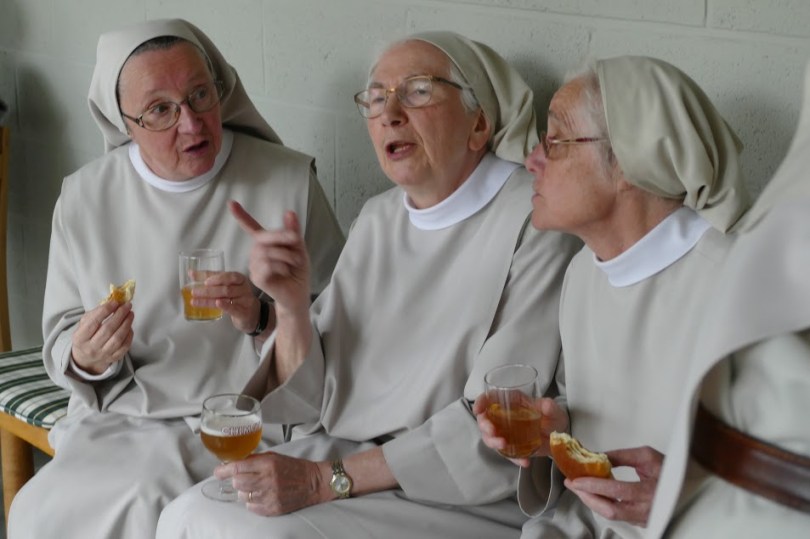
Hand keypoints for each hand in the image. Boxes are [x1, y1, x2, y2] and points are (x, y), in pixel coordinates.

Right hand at [71, 300, 133, 374]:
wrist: (86, 358)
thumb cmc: (86, 336)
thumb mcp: (83, 324)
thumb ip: (95, 313)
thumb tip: (111, 303)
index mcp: (79, 338)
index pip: (93, 323)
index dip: (105, 311)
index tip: (115, 302)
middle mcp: (91, 348)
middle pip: (108, 330)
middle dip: (119, 315)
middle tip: (127, 306)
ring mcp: (103, 354)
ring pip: (118, 338)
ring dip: (127, 324)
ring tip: (130, 313)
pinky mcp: (114, 358)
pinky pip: (125, 346)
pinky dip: (129, 334)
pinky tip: (130, 326)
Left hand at [188, 270, 258, 333]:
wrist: (252, 315)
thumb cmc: (237, 297)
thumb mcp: (226, 286)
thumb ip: (211, 278)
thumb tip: (191, 273)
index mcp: (239, 279)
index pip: (228, 276)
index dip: (216, 278)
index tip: (204, 281)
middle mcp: (244, 288)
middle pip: (226, 288)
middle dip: (208, 290)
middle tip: (194, 292)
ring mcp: (245, 300)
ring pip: (226, 298)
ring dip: (209, 299)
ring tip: (195, 301)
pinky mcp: (244, 312)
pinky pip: (234, 308)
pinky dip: (225, 306)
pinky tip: (217, 304)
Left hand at [216, 452, 326, 515]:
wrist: (313, 483)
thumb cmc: (294, 468)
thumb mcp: (275, 457)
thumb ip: (255, 460)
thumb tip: (234, 463)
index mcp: (268, 463)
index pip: (238, 467)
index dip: (224, 470)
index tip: (218, 472)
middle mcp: (268, 479)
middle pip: (237, 482)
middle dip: (236, 480)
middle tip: (242, 478)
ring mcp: (270, 495)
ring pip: (243, 495)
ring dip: (246, 491)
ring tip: (257, 487)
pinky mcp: (273, 508)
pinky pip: (252, 507)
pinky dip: (253, 502)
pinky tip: (263, 495)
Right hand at [229, 201, 310, 317]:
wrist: (299, 294)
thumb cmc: (298, 272)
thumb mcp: (299, 248)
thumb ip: (293, 232)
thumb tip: (289, 212)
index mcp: (266, 244)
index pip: (251, 228)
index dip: (241, 215)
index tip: (231, 203)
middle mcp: (257, 253)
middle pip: (263, 237)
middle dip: (281, 236)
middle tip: (297, 240)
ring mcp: (254, 266)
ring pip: (266, 252)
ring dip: (285, 254)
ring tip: (295, 262)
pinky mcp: (256, 278)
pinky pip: (266, 265)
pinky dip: (281, 266)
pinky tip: (286, 271)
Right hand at [473, 392, 567, 466]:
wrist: (560, 438)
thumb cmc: (554, 418)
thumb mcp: (555, 411)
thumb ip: (550, 407)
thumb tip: (546, 404)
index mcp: (513, 402)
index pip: (492, 397)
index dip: (482, 401)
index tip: (477, 410)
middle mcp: (505, 416)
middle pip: (486, 419)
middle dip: (485, 426)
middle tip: (493, 433)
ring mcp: (506, 432)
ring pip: (490, 437)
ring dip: (493, 442)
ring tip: (504, 446)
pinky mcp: (511, 446)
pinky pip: (506, 453)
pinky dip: (513, 458)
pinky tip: (524, 461)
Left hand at [564, 445, 662, 526]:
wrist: (687, 487)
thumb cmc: (669, 469)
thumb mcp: (646, 456)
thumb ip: (622, 456)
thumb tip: (598, 457)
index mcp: (651, 492)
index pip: (617, 490)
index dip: (595, 485)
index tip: (577, 479)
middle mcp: (647, 510)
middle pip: (610, 510)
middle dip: (587, 497)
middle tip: (572, 484)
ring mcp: (643, 519)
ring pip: (612, 515)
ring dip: (592, 501)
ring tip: (579, 487)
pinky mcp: (640, 522)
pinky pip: (617, 515)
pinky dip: (603, 504)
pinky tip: (593, 493)